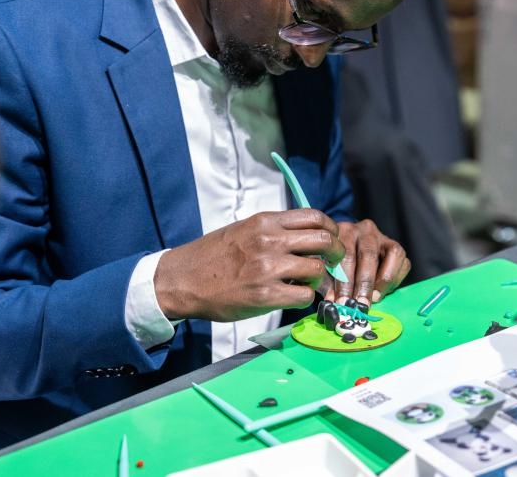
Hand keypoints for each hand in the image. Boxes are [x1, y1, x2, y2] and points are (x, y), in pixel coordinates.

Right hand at [154, 209, 343, 321]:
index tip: (331, 239)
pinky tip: (293, 297)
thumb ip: (276, 230)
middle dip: (335, 253)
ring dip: (318, 279)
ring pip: (316, 270)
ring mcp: (268, 268)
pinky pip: (304, 296)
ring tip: (307, 283)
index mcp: (265, 222)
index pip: (315, 216)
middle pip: (323, 240)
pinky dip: (305, 298)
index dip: (331, 229)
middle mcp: (269, 241)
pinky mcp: (265, 296)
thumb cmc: (214, 256)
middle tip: (332, 263)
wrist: (181, 280)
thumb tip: (309, 236)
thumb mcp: (245, 230)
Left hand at [324, 220, 409, 305]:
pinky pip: (404, 262)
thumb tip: (333, 303)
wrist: (343, 249)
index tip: (342, 302)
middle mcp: (364, 229)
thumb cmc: (332, 261)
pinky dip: (395, 279)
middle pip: (369, 255)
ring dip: (383, 281)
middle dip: (365, 284)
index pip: (346, 255)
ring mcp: (382, 236)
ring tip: (374, 299)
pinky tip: (382, 292)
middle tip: (360, 305)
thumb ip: (329, 283)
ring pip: (392, 254)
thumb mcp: (325, 269)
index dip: (345, 281)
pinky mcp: (395, 247)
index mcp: (343, 231)